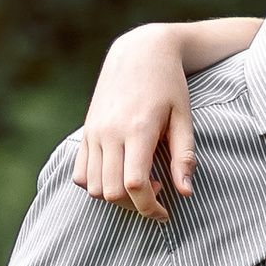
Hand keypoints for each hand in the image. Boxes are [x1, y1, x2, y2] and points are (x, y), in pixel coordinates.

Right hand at [75, 32, 196, 220]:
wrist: (139, 52)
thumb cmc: (169, 84)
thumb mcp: (184, 117)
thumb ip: (184, 156)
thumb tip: (186, 192)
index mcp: (138, 129)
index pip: (135, 185)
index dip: (150, 208)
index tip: (165, 213)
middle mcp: (110, 132)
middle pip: (111, 191)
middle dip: (134, 205)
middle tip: (157, 192)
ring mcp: (93, 132)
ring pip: (92, 186)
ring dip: (114, 196)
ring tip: (139, 181)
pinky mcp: (86, 131)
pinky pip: (79, 172)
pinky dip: (95, 184)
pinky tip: (118, 174)